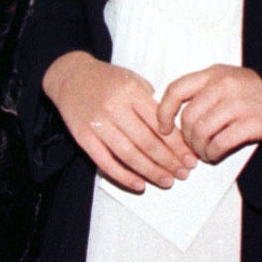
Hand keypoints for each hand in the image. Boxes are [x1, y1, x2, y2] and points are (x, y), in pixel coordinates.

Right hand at [43, 52, 195, 192]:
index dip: (177, 145)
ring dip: (151, 171)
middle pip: (146, 142)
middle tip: (183, 173)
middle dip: (168, 161)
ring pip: (128, 154)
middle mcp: (114, 107)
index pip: (159, 124)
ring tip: (167, 181)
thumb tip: (175, 134)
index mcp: (130, 92)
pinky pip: (105, 162)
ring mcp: (97, 124)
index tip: (190, 158)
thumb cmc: (106, 79)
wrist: (71, 77)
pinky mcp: (83, 137)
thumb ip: (152, 104)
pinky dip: (123, 176)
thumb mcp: (134, 80)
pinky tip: (139, 184)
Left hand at [158, 65, 261, 163]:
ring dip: (199, 148)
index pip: (176, 90)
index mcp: (214, 73)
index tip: (163, 128)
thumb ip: (203, 90)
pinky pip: (219, 144)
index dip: (164, 112)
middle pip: (188, 117)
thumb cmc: (255, 93)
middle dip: (186, 138)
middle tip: (192, 146)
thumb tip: (171, 112)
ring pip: (201, 132)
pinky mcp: (252, 123)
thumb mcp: (228, 80)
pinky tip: (214, 155)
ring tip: (204, 152)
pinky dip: (212, 154)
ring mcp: (239, 104)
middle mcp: (224, 86)